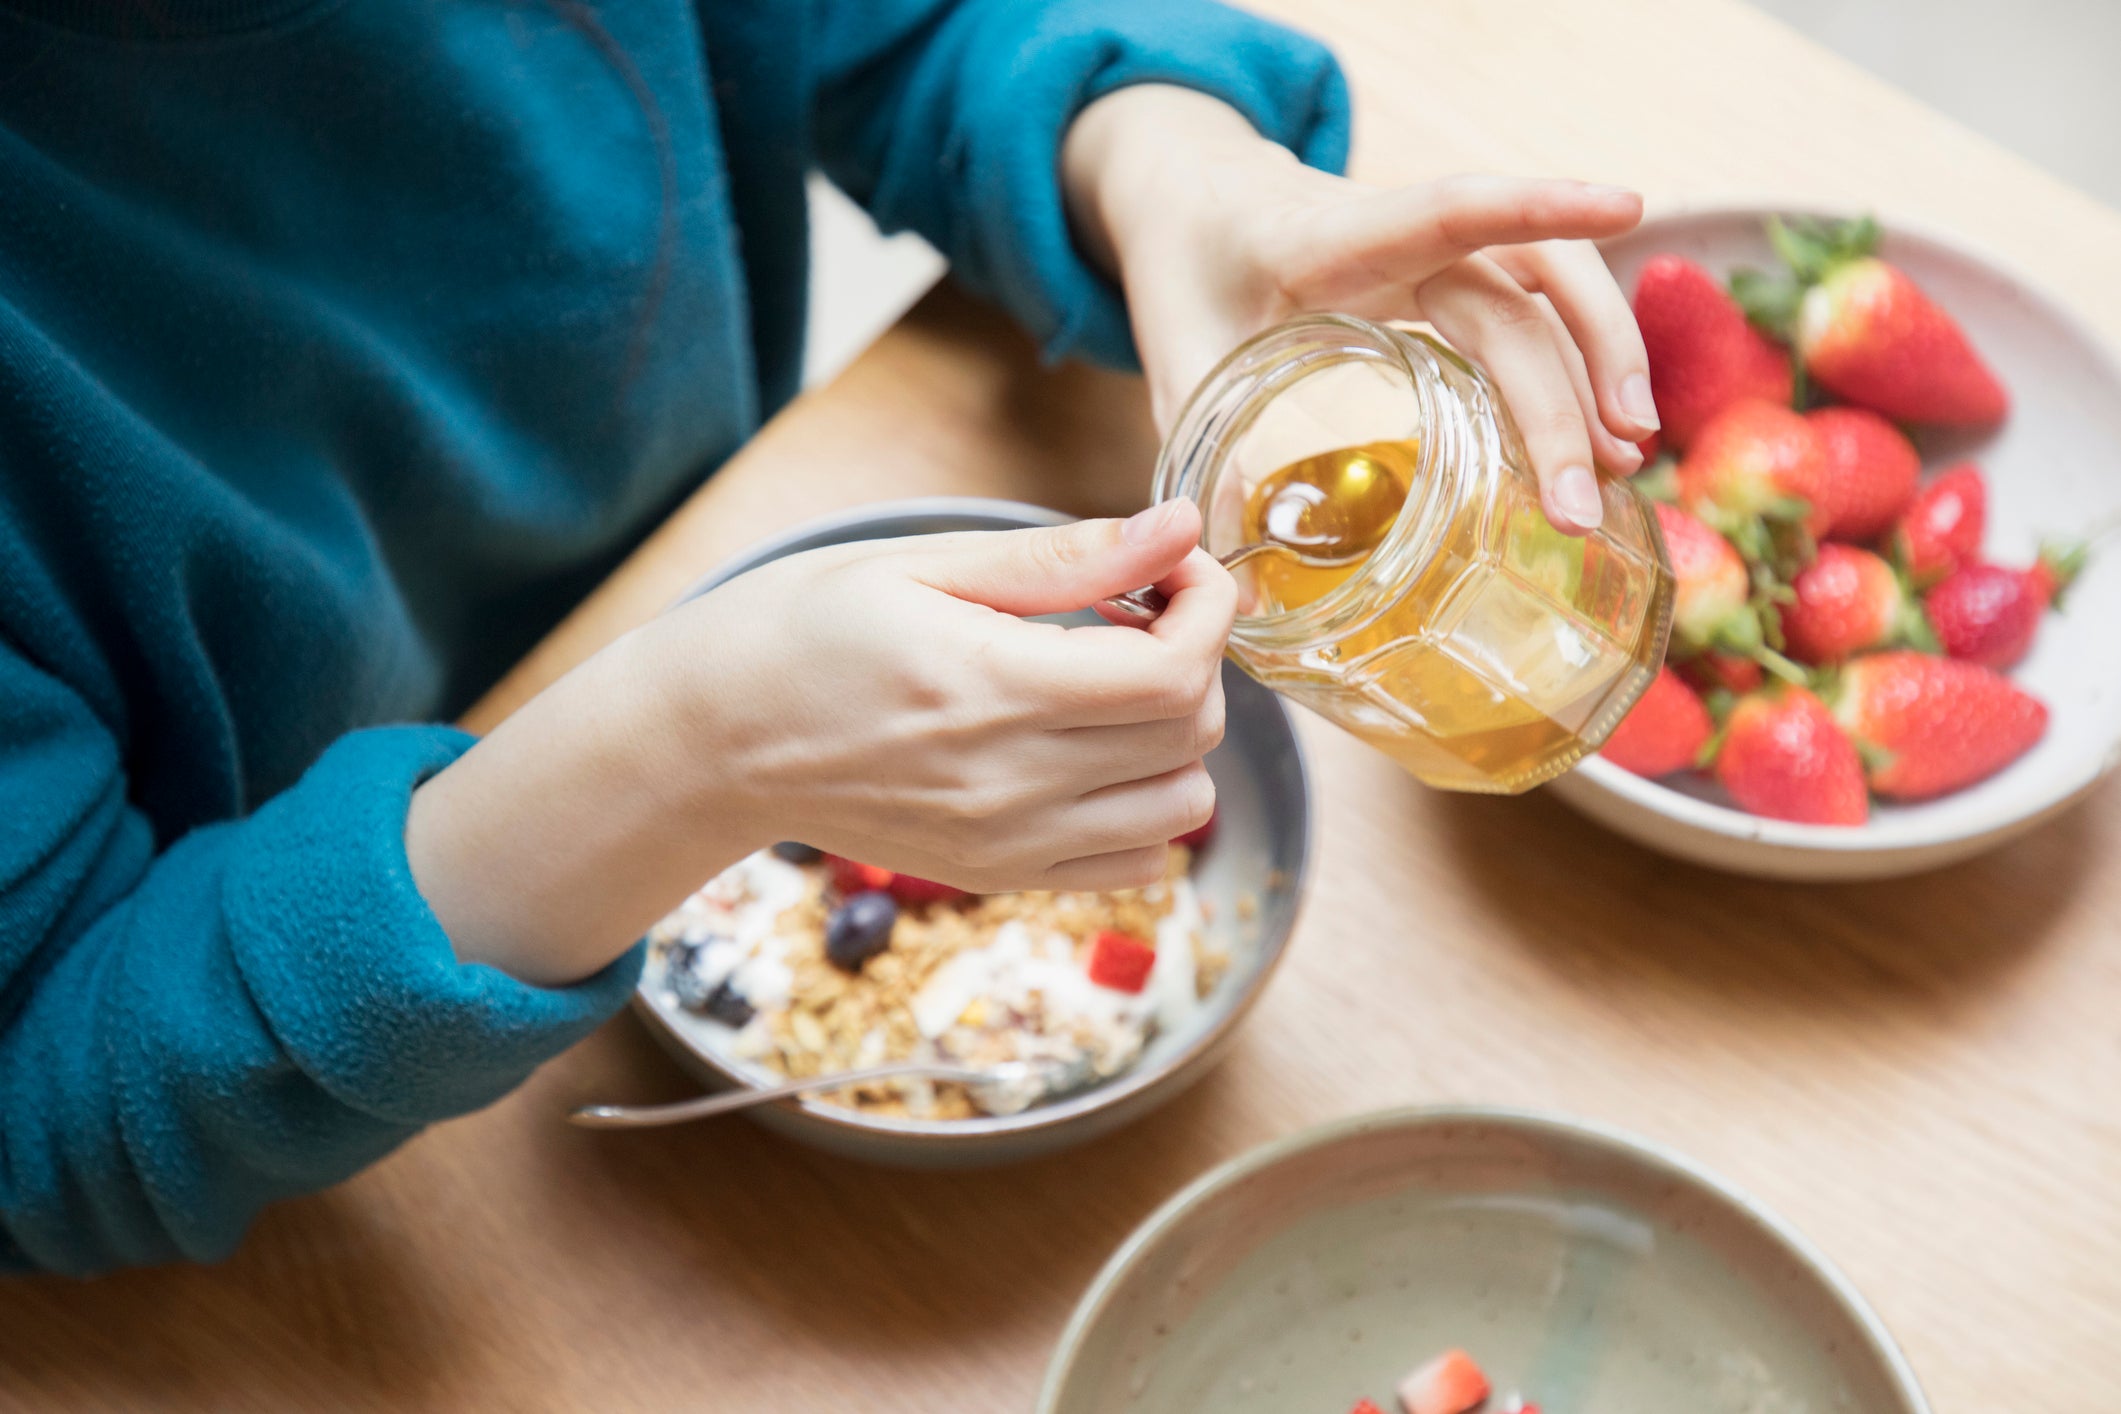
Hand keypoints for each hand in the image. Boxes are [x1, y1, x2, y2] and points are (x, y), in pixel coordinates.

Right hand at [407, 503, 1230, 984]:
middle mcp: (1006, 782)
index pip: (1173, 673)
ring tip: (1112, 684)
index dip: (1208, 608)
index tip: (1179, 567)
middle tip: (1138, 612)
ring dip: (1177, 737)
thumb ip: (1063, 558)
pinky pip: (1135, 864)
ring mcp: (1006, 843)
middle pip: (1189, 735)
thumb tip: (1178, 527)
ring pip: (1181, 807)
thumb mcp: (923, 564)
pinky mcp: (1000, 876)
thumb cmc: (804, 630)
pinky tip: (1092, 752)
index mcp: (987, 686)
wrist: (714, 740)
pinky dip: (1146, 807)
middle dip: (1196, 658)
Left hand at [1063, 86, 1658, 534]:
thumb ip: (1201, 457)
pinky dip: (1567, 373)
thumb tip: (1236, 591)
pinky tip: (1593, 442)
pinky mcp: (1445, 277)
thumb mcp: (1174, 359)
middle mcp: (1398, 234)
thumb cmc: (1186, 272)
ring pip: (1542, 294)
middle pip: (1513, 294)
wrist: (1195, 202)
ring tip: (1627, 466)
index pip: (1446, 210)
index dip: (1534, 205)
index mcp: (1325, 238)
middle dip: (1562, 396)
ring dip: (1595, 373)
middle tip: (1584, 505)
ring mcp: (1430, 252)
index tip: (1626, 206)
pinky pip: (1526, 313)